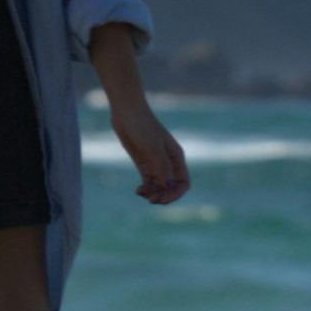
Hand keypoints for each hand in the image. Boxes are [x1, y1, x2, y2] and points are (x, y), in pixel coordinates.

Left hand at [101, 74, 187, 204]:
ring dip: (153, 194)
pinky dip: (145, 188)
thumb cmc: (142, 125)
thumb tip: (168, 187)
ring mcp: (155, 162)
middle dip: (163, 196)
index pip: (183, 183)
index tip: (162, 199)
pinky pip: (148, 181)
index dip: (175, 194)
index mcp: (176, 158)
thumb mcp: (152, 147)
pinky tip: (138, 190)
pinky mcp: (143, 162)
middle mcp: (168, 162)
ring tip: (141, 194)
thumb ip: (162, 167)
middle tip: (151, 199)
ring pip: (159, 186)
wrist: (126, 111)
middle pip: (171, 187)